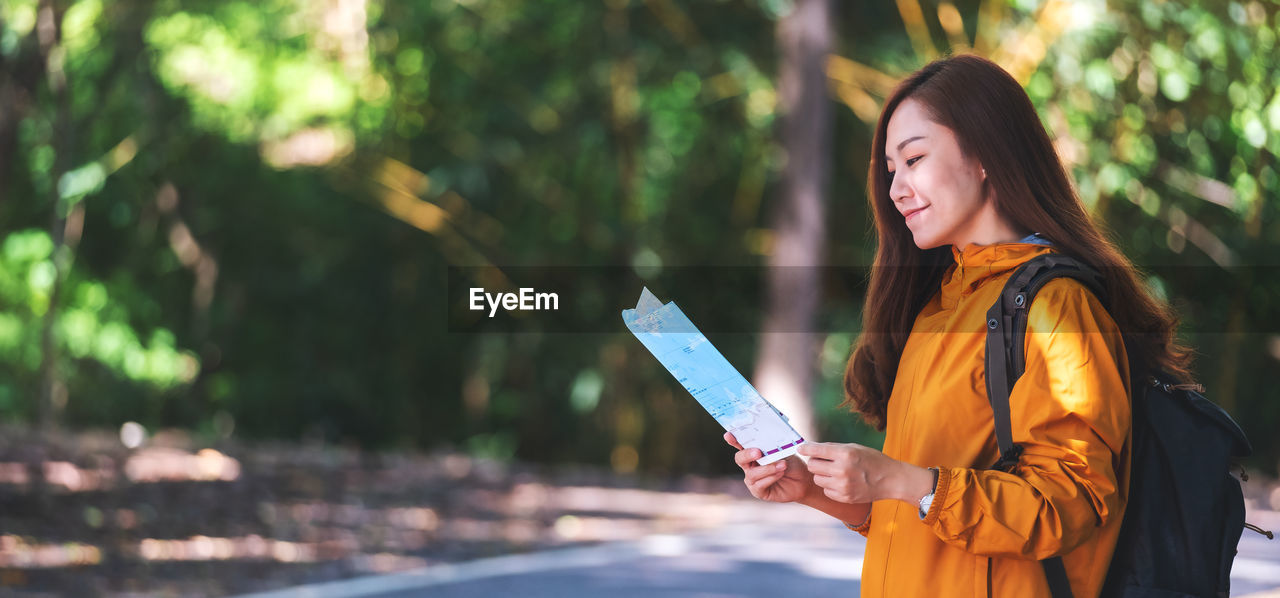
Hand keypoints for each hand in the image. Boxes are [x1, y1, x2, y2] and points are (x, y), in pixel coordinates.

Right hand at [725, 432, 811, 502]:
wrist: (803, 480)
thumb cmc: (792, 463)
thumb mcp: (783, 450)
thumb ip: (773, 445)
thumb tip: (771, 435)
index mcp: (753, 453)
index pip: (740, 444)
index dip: (733, 440)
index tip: (728, 435)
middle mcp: (749, 466)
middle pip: (740, 459)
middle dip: (747, 454)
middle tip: (758, 452)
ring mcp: (752, 479)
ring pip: (752, 473)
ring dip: (767, 468)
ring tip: (782, 465)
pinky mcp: (758, 491)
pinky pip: (759, 485)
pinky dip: (771, 477)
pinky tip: (780, 473)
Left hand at [799, 441, 933, 505]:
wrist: (891, 480)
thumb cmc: (873, 460)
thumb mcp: (855, 447)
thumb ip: (833, 448)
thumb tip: (811, 447)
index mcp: (845, 454)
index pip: (816, 450)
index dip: (805, 448)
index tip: (800, 448)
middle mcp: (842, 470)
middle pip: (812, 465)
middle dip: (815, 462)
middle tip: (822, 461)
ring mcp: (843, 486)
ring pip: (817, 479)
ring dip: (822, 475)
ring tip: (834, 472)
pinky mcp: (844, 497)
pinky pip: (826, 490)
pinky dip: (829, 486)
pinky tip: (840, 482)